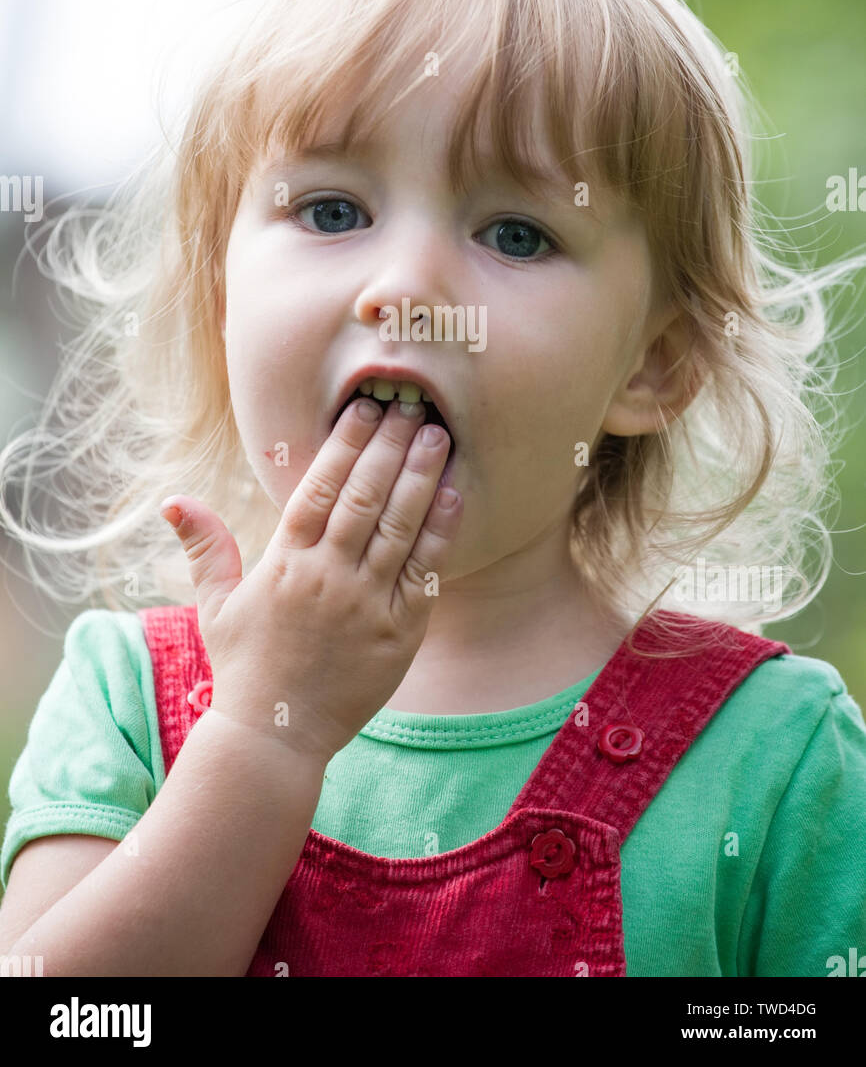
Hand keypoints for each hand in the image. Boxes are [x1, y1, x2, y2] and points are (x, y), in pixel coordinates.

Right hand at [159, 396, 461, 765]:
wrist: (275, 737)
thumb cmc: (245, 666)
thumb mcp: (216, 604)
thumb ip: (205, 547)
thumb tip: (174, 500)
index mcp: (285, 563)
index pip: (319, 487)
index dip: (344, 443)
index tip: (364, 408)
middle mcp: (327, 577)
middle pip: (364, 496)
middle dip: (389, 446)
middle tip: (413, 405)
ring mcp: (365, 605)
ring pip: (398, 526)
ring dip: (419, 476)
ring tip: (437, 436)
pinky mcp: (397, 633)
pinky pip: (423, 573)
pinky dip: (438, 533)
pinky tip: (452, 496)